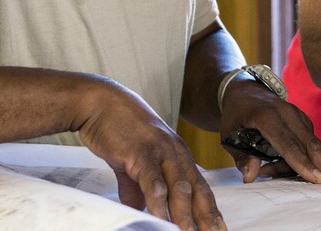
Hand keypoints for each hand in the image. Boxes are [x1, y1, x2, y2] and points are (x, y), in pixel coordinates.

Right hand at [75, 77, 224, 230]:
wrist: (101, 103)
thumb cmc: (120, 129)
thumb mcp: (135, 162)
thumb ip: (139, 188)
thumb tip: (140, 210)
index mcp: (179, 156)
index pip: (201, 188)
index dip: (211, 211)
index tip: (219, 230)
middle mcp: (176, 154)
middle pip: (197, 191)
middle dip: (207, 217)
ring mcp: (161, 152)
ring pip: (179, 188)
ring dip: (185, 215)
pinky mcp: (141, 152)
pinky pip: (152, 181)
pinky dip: (157, 202)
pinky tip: (160, 219)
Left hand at [219, 79, 320, 184]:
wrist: (245, 91)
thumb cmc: (236, 116)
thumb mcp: (229, 136)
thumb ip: (241, 157)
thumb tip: (250, 177)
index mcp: (266, 116)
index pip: (288, 144)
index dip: (302, 163)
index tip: (318, 179)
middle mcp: (286, 113)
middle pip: (309, 142)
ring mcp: (297, 114)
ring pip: (310, 144)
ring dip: (302, 164)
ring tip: (269, 170)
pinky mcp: (303, 119)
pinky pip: (308, 141)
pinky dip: (302, 157)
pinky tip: (281, 164)